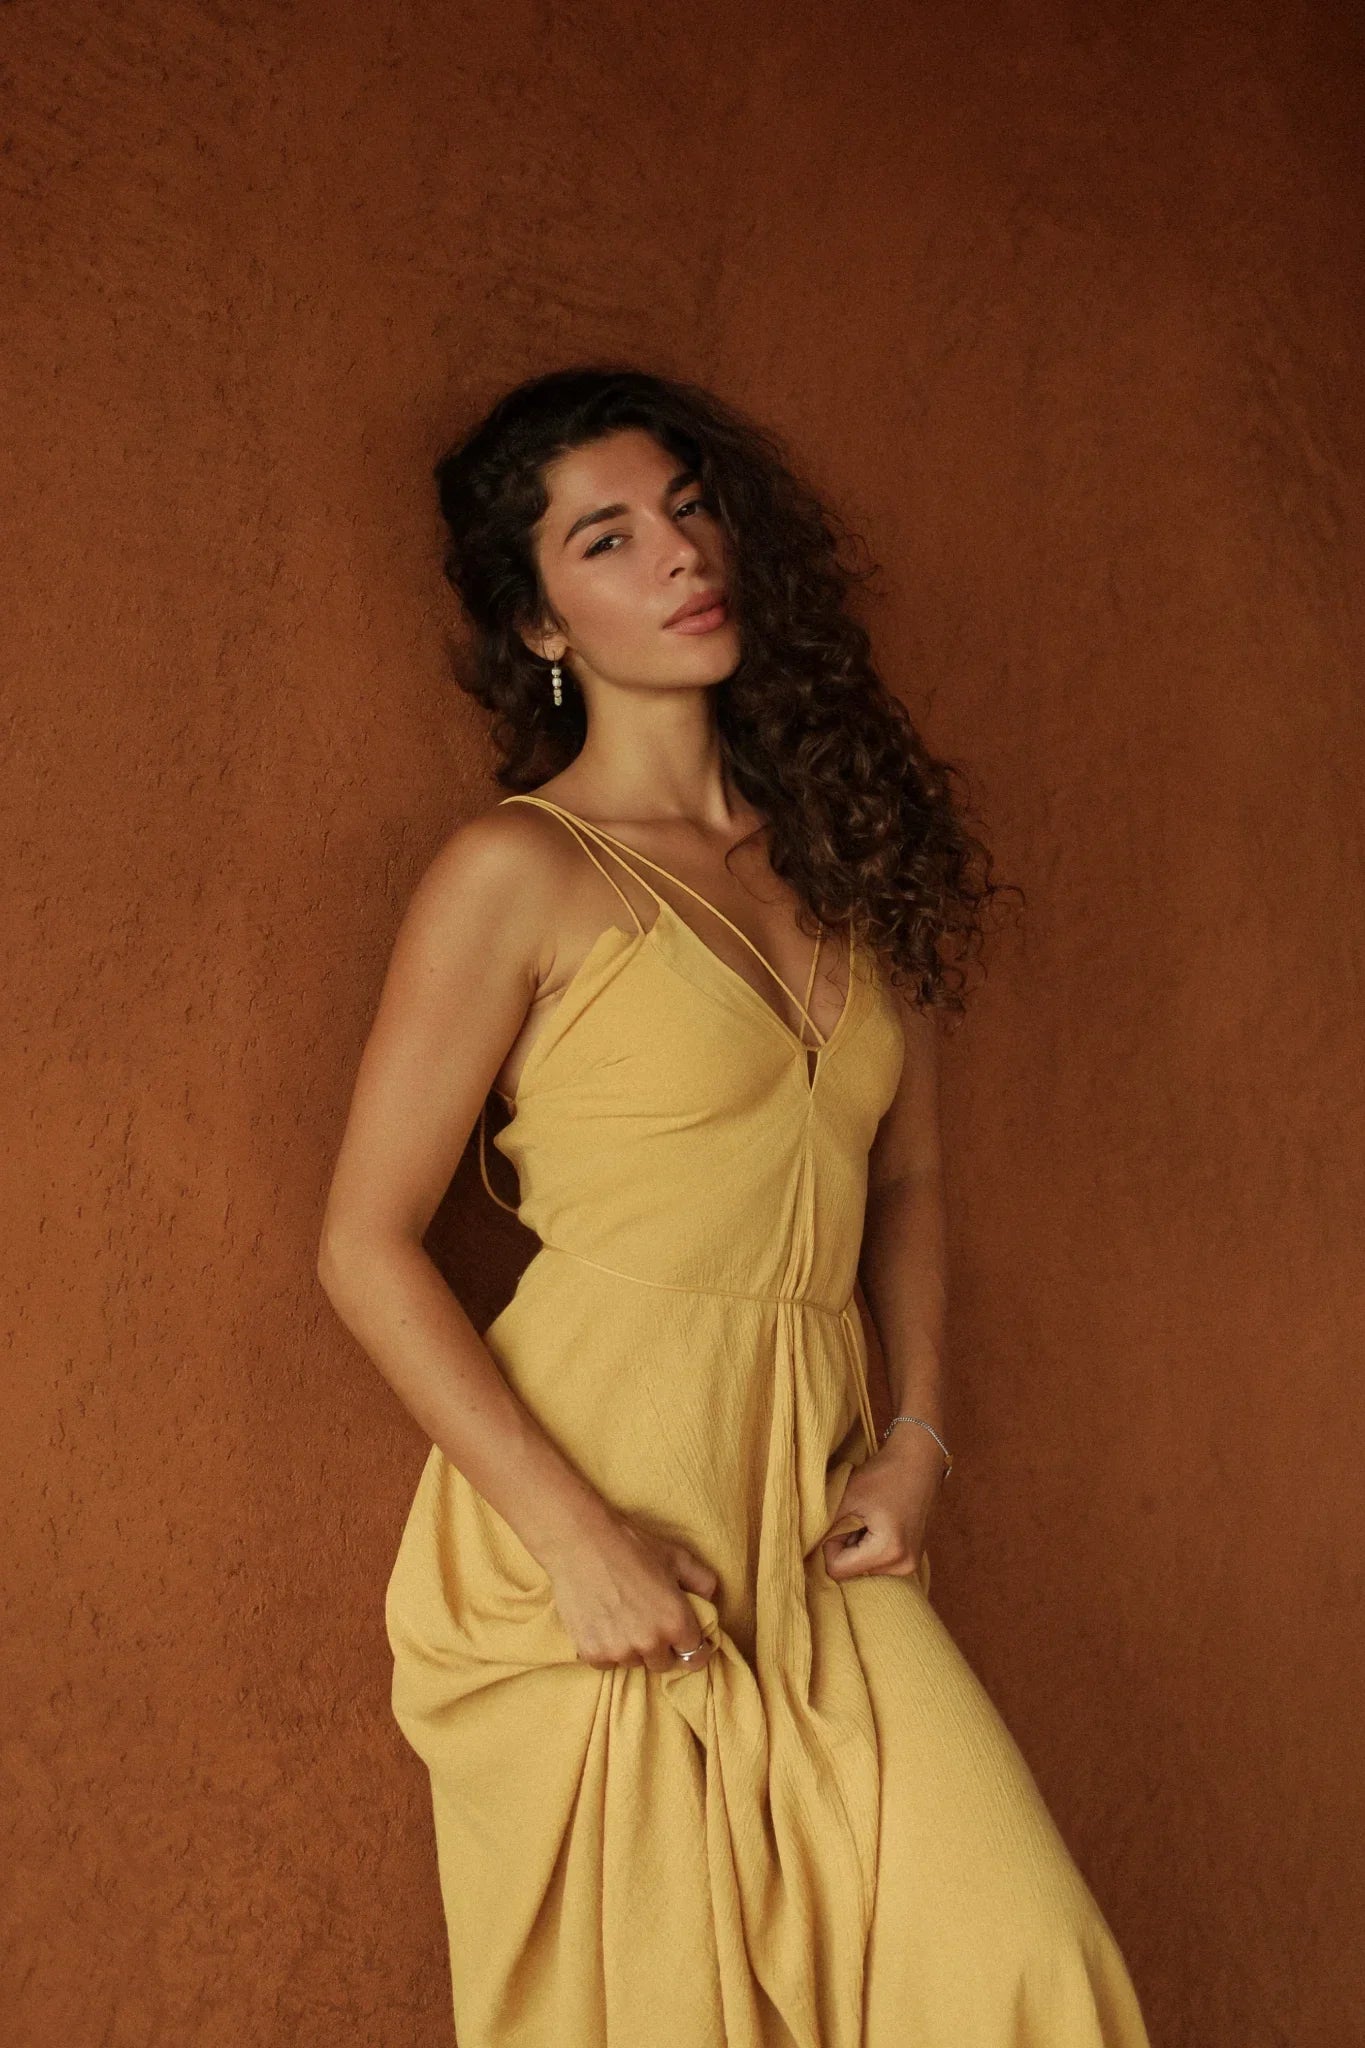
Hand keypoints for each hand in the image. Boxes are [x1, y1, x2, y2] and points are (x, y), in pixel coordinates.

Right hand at [544, 1508, 720, 1672]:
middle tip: (648, 1621)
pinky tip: (602, 1622)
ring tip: (622, 1617)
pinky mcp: (591, 1653)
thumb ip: (702, 1581)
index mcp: (675, 1622)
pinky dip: (606, 1648)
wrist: (580, 1541)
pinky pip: (606, 1663)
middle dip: (661, 1647)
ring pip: (633, 1662)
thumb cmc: (631, 1545)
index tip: (683, 1638)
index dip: (691, 1645)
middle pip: (663, 1663)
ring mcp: (619, 1651)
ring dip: (632, 1648)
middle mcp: (650, 1643)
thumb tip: (709, 1600)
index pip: (695, 1655)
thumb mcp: (676, 1556)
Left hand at [820, 1423, 946, 1581]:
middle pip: (852, 1572)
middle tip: (857, 1516)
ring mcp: (910, 1565)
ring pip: (863, 1569)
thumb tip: (806, 1548)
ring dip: (858, 1547)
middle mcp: (903, 1566)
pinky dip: (870, 1546)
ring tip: (870, 1518)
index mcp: (889, 1551)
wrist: (919, 1460)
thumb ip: (826, 1526)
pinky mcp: (912, 1559)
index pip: (838, 1569)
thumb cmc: (884, 1474)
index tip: (841, 1518)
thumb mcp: (848, 1496)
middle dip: (846, 1546)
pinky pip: (878, 1563)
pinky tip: (879, 1524)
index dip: (830, 1544)